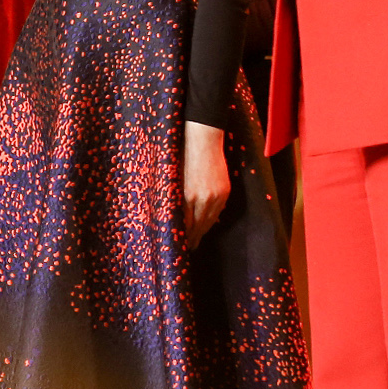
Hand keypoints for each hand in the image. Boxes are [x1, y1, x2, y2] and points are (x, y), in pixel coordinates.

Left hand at [181, 121, 229, 247]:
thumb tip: (163, 214)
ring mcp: (216, 197)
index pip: (184, 225)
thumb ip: (169, 196)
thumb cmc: (179, 154)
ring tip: (194, 242)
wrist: (203, 139)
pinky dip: (210, 220)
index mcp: (187, 196)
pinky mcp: (224, 192)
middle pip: (197, 227)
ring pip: (208, 222)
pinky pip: (217, 213)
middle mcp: (203, 200)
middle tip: (186, 249)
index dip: (180, 237)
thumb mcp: (169, 176)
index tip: (175, 246)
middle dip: (191, 239)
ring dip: (201, 232)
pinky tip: (204, 225)